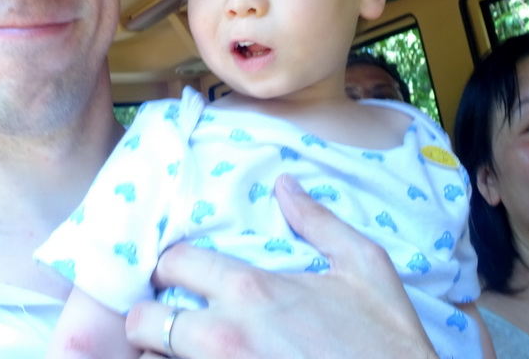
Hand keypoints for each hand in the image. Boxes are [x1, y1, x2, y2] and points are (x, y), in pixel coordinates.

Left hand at [125, 174, 438, 358]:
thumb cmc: (387, 342)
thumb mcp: (365, 267)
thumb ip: (318, 221)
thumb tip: (285, 185)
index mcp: (251, 290)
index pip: (173, 264)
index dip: (172, 267)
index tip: (182, 276)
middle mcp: (223, 336)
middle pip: (141, 323)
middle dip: (151, 320)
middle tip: (174, 322)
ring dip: (163, 356)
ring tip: (184, 352)